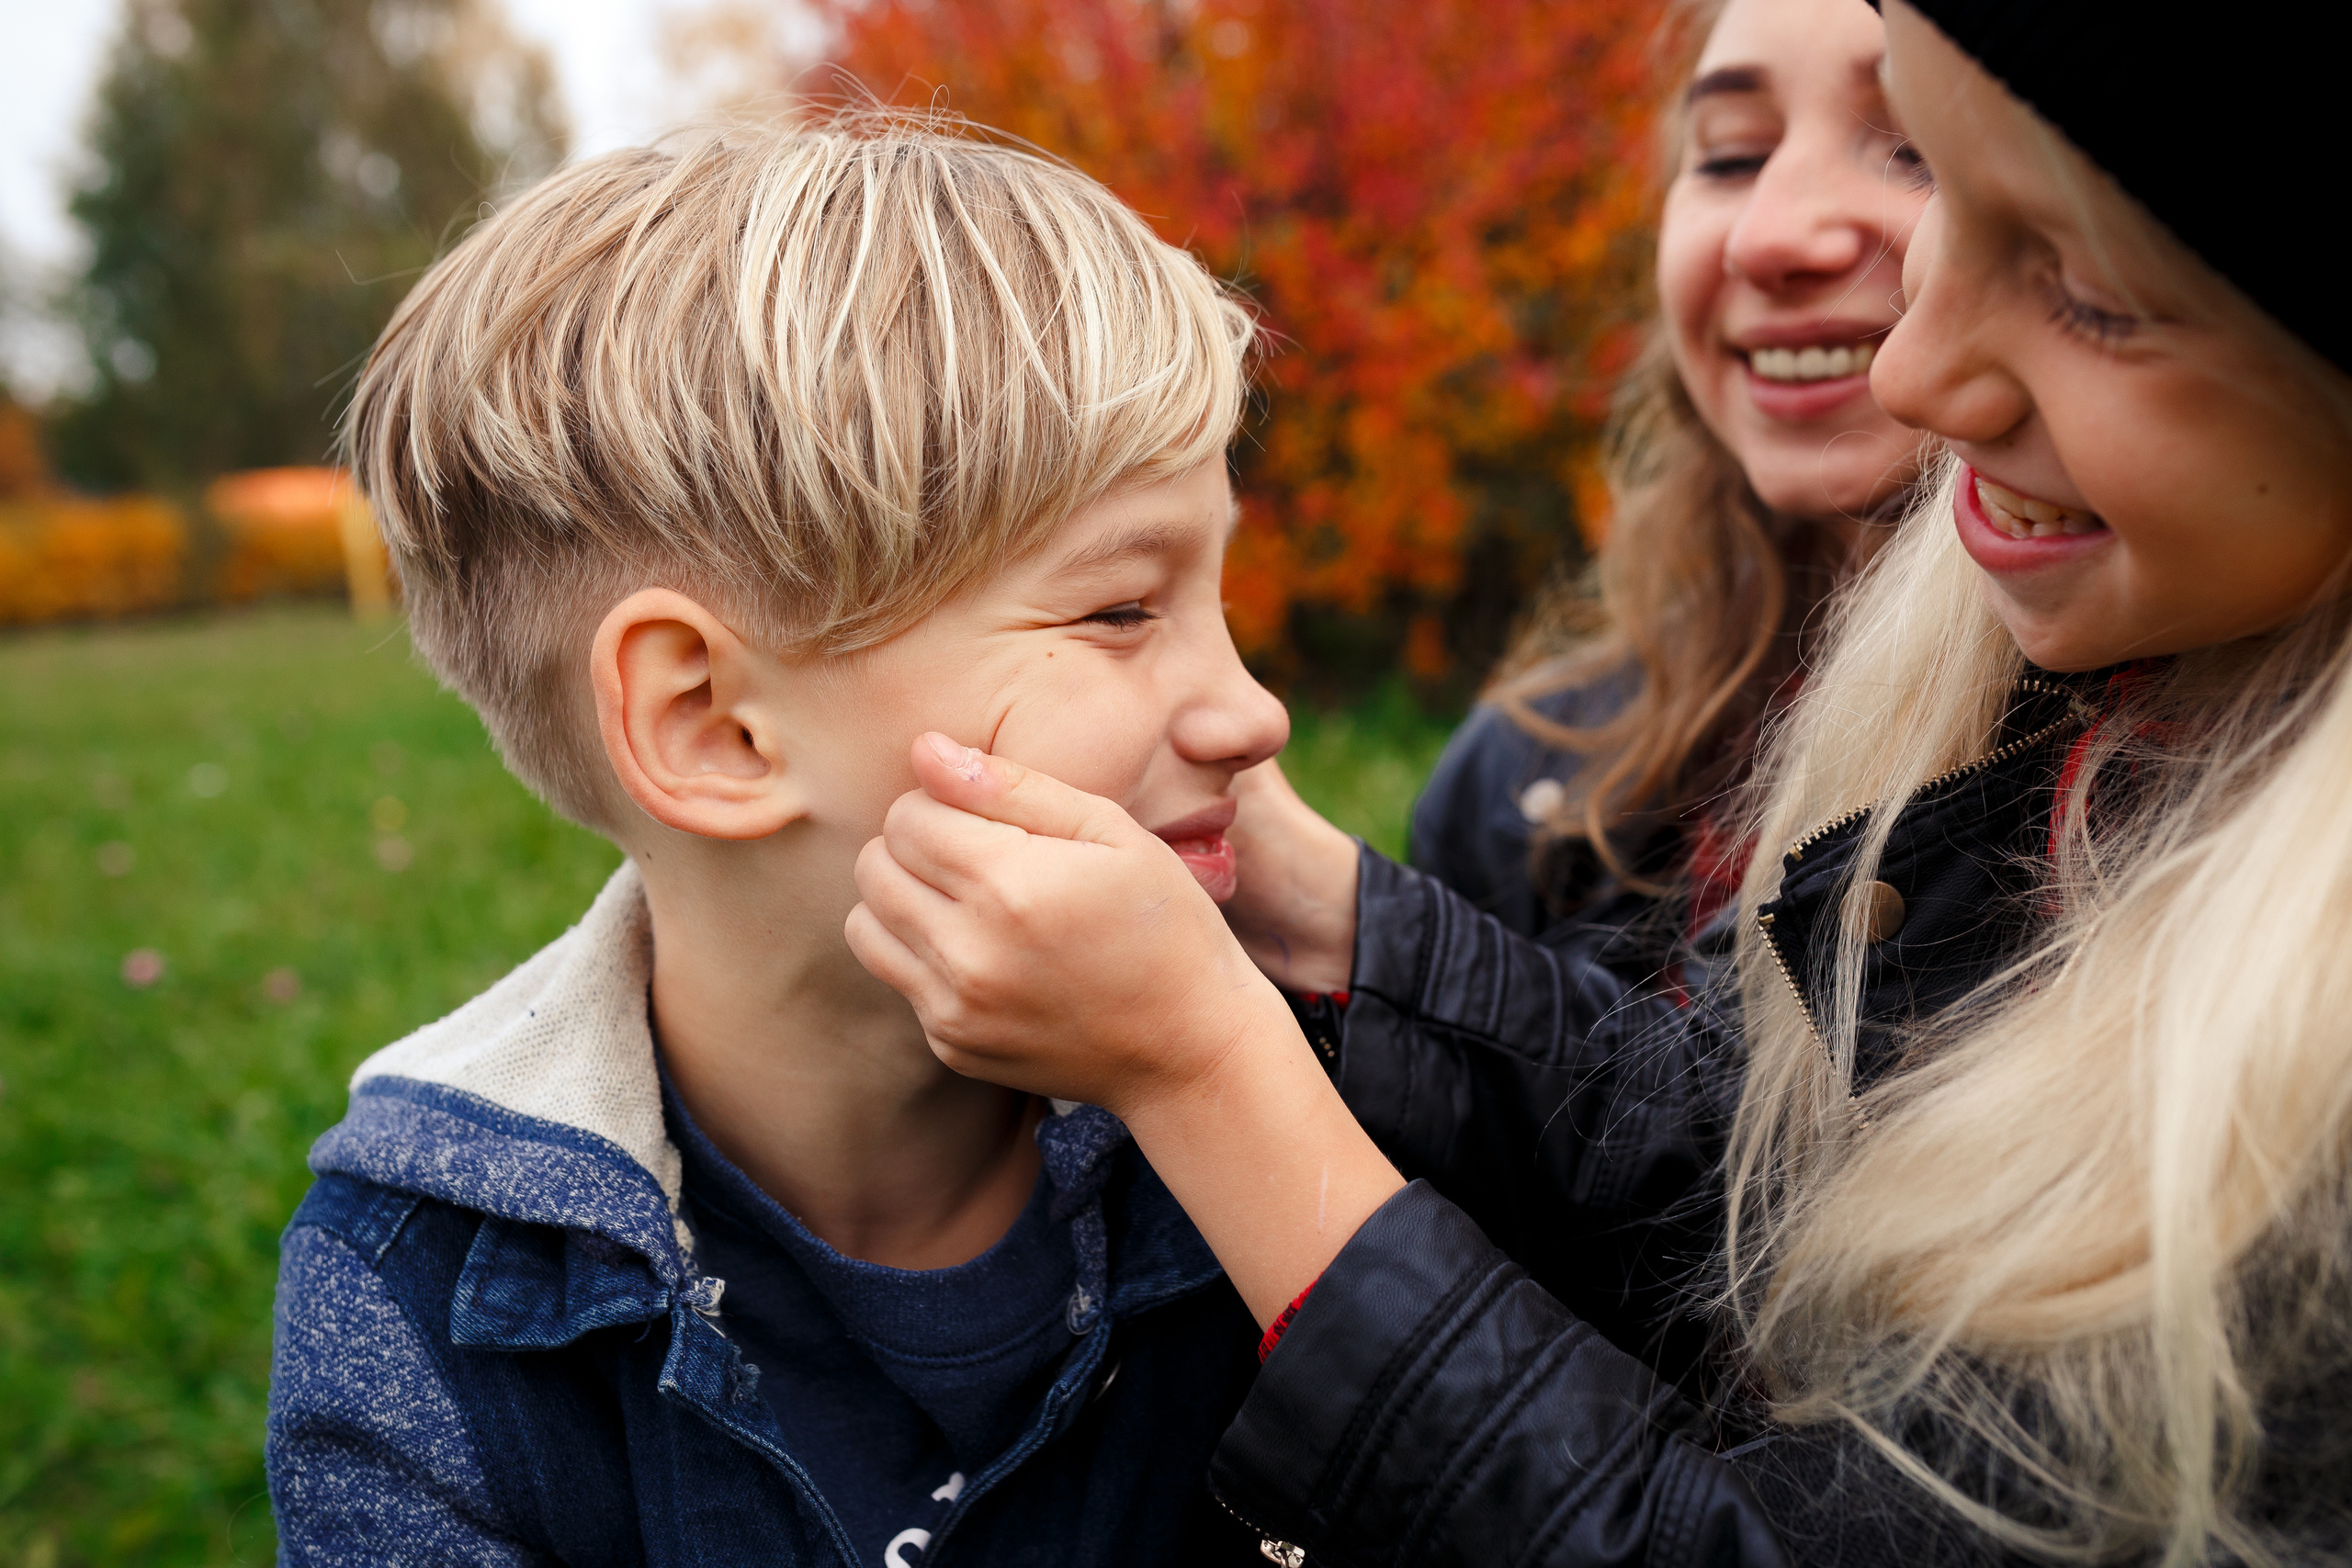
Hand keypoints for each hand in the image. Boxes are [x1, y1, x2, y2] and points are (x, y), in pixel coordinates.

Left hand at [847, 733, 1404, 1325]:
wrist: (1191, 1048)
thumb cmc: (1164, 925)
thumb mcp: (1111, 833)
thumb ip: (1012, 785)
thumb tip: (926, 750)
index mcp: (1009, 885)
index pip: (907, 817)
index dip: (941, 802)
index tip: (986, 815)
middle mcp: (969, 952)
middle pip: (875, 866)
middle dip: (914, 845)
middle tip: (978, 853)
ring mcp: (955, 1008)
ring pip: (865, 923)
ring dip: (903, 898)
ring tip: (968, 898)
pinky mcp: (952, 1045)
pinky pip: (900, 978)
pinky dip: (927, 955)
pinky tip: (990, 954)